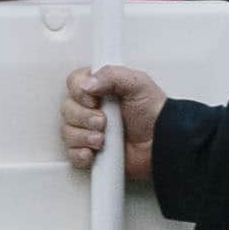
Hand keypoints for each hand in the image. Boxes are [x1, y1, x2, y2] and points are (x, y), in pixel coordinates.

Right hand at [60, 64, 166, 179]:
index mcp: (100, 88)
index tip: (95, 99)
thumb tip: (87, 83)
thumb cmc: (154, 114)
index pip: (73, 83)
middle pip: (66, 108)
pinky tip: (94, 153)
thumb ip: (112, 75)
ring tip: (103, 139)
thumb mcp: (138, 84)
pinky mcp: (89, 151)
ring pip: (67, 132)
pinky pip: (71, 153)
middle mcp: (91, 108)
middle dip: (84, 117)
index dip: (79, 92)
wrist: (162, 145)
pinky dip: (80, 154)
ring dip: (84, 136)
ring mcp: (88, 130)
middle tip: (103, 122)